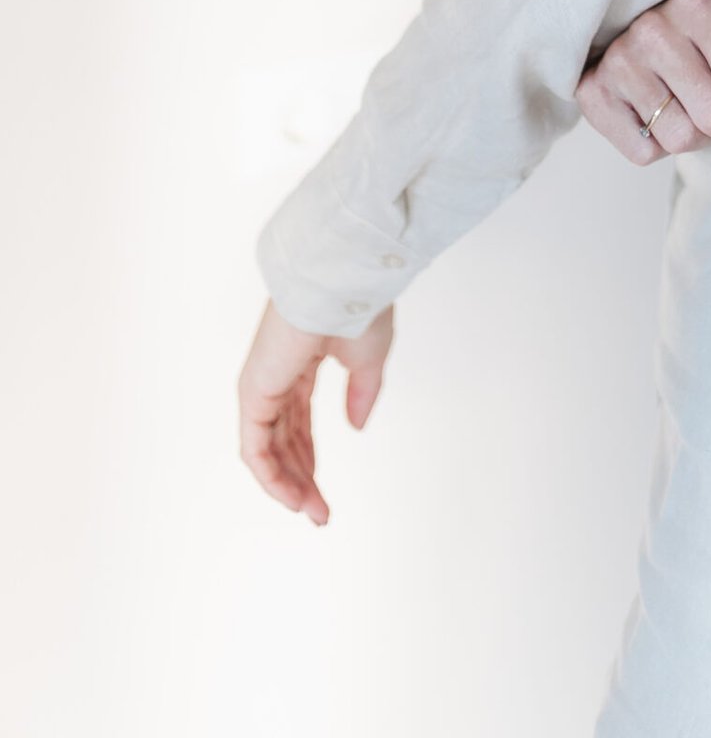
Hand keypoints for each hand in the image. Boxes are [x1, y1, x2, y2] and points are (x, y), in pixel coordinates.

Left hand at [238, 295, 393, 524]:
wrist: (342, 283)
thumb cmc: (358, 308)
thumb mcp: (368, 361)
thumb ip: (361, 394)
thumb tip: (356, 428)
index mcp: (302, 363)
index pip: (299, 423)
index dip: (312, 460)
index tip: (326, 495)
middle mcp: (277, 376)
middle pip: (284, 441)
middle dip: (302, 480)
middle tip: (321, 514)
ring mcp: (262, 384)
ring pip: (269, 449)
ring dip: (289, 485)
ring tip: (313, 512)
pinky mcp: (254, 391)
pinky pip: (255, 446)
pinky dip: (271, 476)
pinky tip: (293, 498)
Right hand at [576, 0, 710, 170]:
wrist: (630, 23)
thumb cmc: (701, 35)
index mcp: (698, 6)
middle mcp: (653, 29)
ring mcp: (619, 61)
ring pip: (681, 139)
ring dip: (699, 138)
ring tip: (691, 108)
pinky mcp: (592, 92)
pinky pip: (644, 153)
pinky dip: (660, 146)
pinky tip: (657, 114)